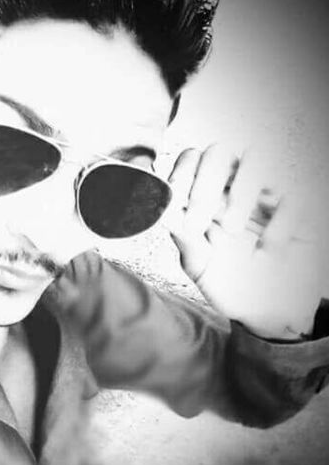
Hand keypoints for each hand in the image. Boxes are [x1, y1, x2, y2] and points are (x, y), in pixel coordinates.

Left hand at [165, 144, 321, 339]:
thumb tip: (163, 213)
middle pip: (219, 152)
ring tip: (231, 231)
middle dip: (204, 183)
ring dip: (239, 191)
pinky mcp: (301, 209)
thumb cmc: (231, 284)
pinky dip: (278, 220)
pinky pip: (293, 194)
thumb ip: (185, 239)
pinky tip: (267, 249)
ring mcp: (269, 194)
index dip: (180, 171)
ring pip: (257, 159)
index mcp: (205, 197)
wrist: (270, 312)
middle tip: (197, 222)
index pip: (191, 160)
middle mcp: (235, 187)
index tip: (172, 196)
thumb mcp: (201, 266)